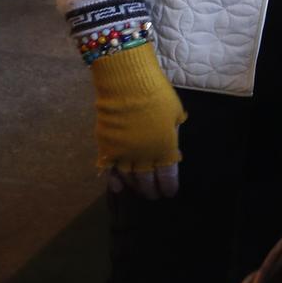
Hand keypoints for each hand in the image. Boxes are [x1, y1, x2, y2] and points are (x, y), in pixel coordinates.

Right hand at [88, 42, 184, 200]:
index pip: (168, 176)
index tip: (169, 193)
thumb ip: (173, 132)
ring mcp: (123, 154)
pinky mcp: (106, 149)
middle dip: (151, 190)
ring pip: (129, 178)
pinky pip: (109, 170)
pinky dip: (113, 181)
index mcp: (165, 149)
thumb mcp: (175, 114)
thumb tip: (172, 142)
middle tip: (153, 196)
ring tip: (139, 192)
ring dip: (135, 187)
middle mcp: (144, 157)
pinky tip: (117, 188)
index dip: (168, 186)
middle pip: (147, 181)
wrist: (128, 86)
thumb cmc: (158, 96)